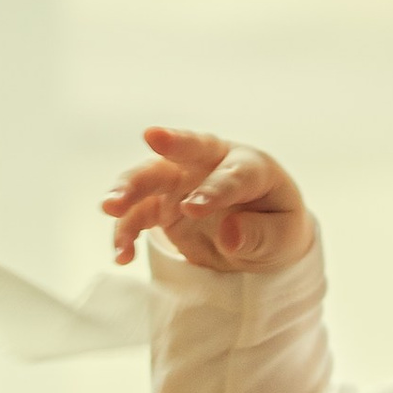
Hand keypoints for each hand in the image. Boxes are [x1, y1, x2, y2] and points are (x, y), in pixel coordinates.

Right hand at [102, 127, 311, 273]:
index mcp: (250, 166)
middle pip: (187, 150)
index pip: (233, 173)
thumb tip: (229, 235)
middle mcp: (212, 164)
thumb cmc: (276, 227)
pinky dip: (126, 232)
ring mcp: (182, 182)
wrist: (259, 238)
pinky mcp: (161, 206)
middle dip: (168, 144)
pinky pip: (137, 214)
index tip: (194, 209)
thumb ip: (260, 235)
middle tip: (151, 137)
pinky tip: (122, 256)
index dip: (215, 190)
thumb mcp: (282, 237)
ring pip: (150, 176)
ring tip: (110, 207)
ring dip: (129, 188)